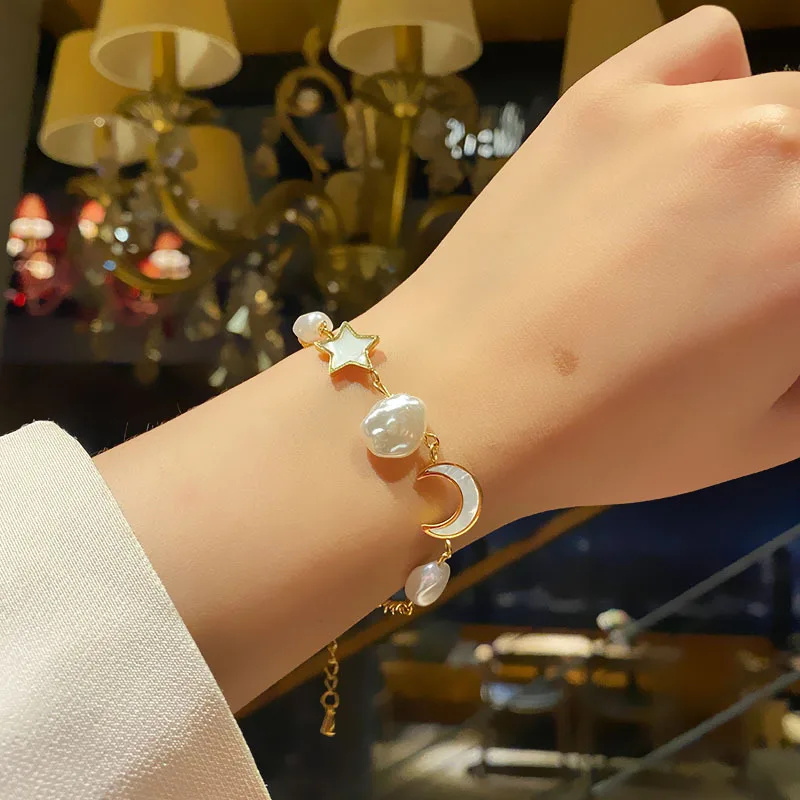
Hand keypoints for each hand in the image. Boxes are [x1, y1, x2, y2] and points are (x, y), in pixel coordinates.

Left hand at [366, 7, 799, 520]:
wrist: (460, 394)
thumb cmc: (606, 439)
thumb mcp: (760, 437)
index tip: (778, 309)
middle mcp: (775, 151)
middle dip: (799, 221)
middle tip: (755, 270)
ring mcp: (684, 107)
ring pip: (789, 100)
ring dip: (779, 158)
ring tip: (714, 217)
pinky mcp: (607, 90)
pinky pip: (708, 43)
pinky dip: (715, 83)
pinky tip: (678, 141)